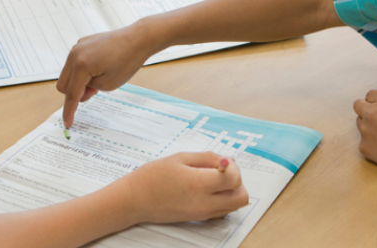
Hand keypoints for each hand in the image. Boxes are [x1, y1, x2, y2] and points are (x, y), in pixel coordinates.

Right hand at [56, 25, 162, 126]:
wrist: (138, 38)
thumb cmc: (127, 61)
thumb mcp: (109, 84)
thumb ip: (89, 91)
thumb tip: (79, 91)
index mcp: (81, 66)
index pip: (71, 95)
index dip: (69, 111)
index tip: (68, 124)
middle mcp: (74, 54)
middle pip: (63, 84)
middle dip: (74, 93)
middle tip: (94, 92)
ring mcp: (77, 47)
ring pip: (67, 73)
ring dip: (78, 82)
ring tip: (99, 78)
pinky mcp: (82, 43)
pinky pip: (74, 62)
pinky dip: (81, 70)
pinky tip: (99, 67)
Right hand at [114, 152, 248, 223]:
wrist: (135, 200)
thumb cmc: (153, 176)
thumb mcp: (180, 158)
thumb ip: (207, 158)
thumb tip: (228, 160)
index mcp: (199, 184)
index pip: (235, 179)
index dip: (233, 167)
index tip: (220, 162)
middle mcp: (205, 202)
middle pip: (241, 197)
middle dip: (237, 182)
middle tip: (222, 172)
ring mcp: (203, 213)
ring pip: (234, 206)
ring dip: (231, 192)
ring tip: (213, 180)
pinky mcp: (199, 219)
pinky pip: (223, 211)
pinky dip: (223, 200)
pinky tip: (207, 190)